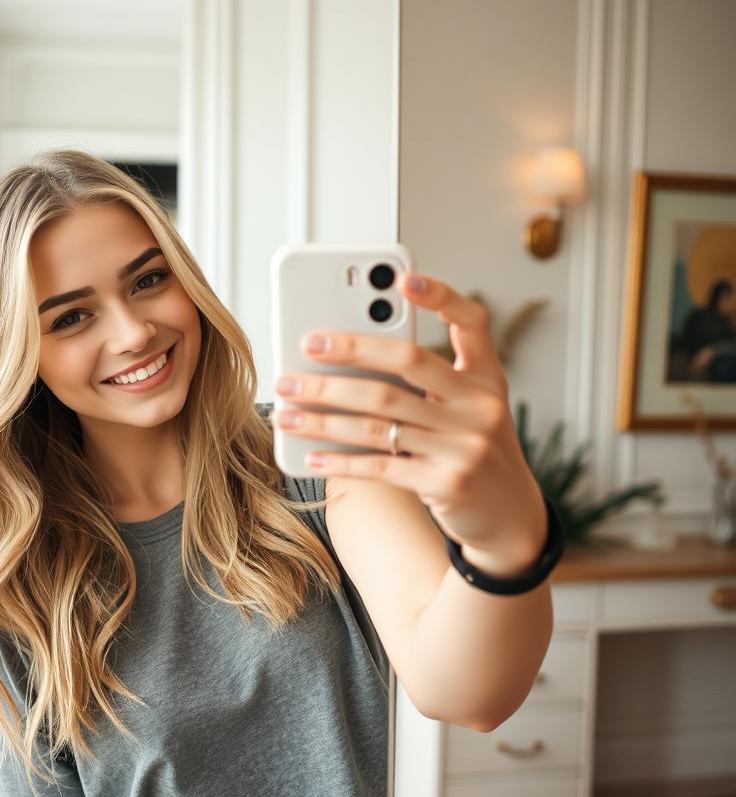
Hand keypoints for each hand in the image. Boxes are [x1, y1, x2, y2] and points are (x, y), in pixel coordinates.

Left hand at [272, 271, 547, 575]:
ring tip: (286, 409)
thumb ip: (427, 384)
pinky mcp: (447, 483)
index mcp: (486, 379)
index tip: (403, 278)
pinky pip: (380, 465)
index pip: (472, 323)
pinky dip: (340, 460)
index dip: (442, 296)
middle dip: (348, 351)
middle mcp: (480, 406)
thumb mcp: (468, 410)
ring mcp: (465, 446)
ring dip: (323, 413)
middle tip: (305, 346)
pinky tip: (310, 454)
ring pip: (379, 417)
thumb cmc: (472, 450)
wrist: (511, 517)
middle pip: (405, 363)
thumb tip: (347, 363)